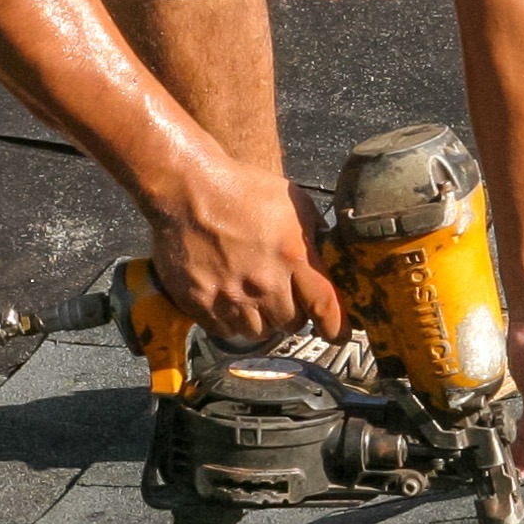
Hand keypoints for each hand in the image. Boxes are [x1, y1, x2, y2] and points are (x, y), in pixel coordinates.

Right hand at [148, 159, 345, 342]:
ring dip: (261, 319)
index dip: (336, 327)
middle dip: (292, 312)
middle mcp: (264, 282)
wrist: (186, 189)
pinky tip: (228, 295)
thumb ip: (314, 233)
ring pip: (259, 332)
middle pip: (292, 324)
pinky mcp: (201, 303)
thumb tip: (327, 253)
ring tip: (252, 293)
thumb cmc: (240, 190)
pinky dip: (230, 319)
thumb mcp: (293, 201)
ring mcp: (230, 296)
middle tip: (281, 293)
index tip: (338, 334)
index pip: (325, 307)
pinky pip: (225, 330)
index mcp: (292, 256)